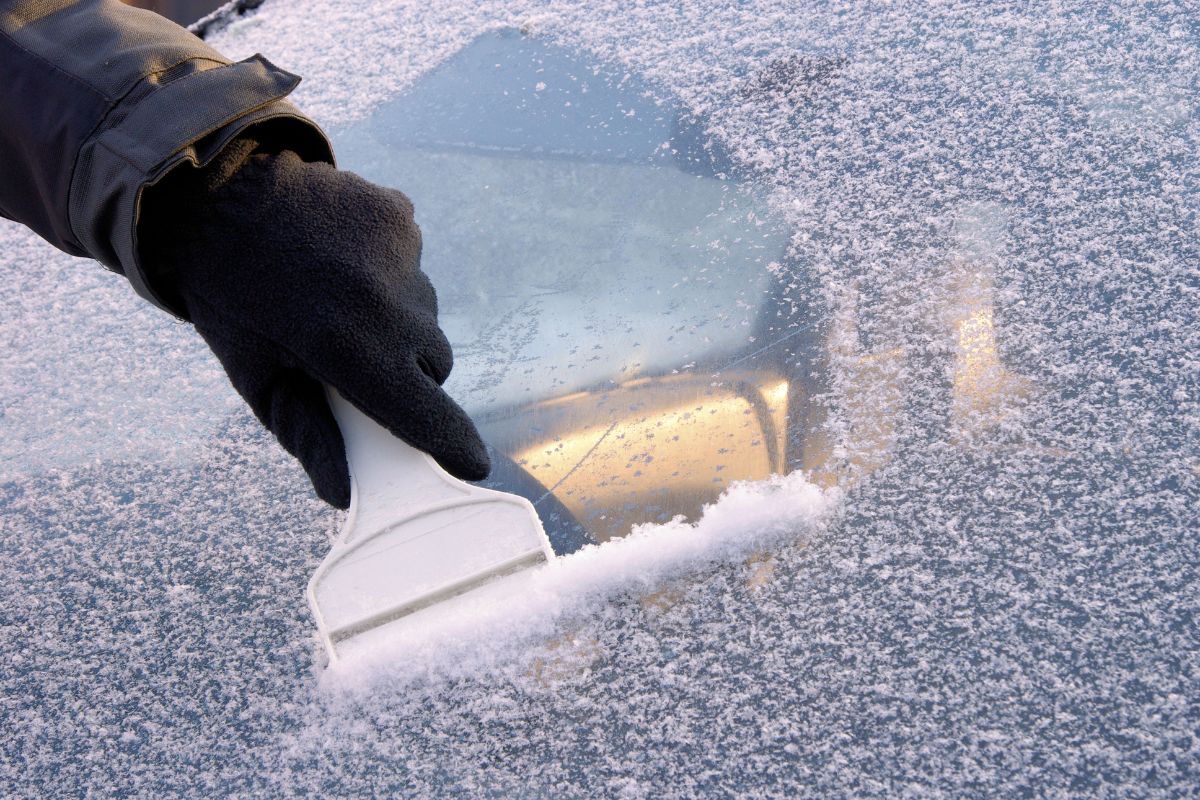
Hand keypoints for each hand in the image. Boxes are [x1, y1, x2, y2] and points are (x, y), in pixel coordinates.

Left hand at [139, 138, 489, 506]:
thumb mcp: (259, 378)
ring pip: (428, 312)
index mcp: (344, 348)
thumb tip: (343, 495)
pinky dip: (391, 271)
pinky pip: (416, 264)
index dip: (453, 445)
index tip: (472, 466)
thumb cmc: (232, 303)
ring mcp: (398, 253)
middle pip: (436, 363)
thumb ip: (308, 437)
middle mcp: (383, 301)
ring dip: (399, 319)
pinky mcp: (400, 216)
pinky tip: (347, 261)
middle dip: (411, 373)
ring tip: (343, 299)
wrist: (214, 197)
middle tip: (364, 361)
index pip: (425, 412)